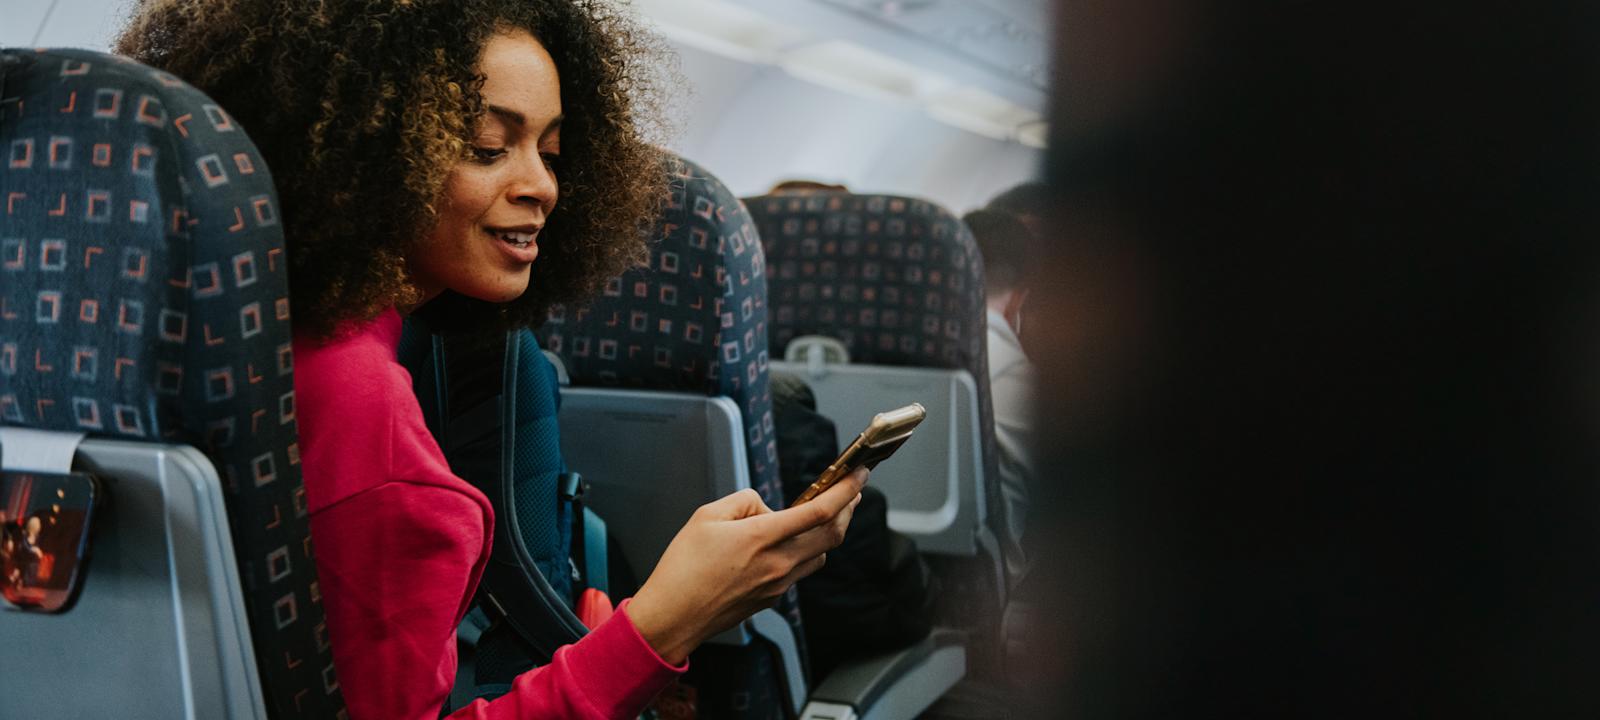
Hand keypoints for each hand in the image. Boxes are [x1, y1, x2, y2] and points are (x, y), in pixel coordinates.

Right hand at [624, 468, 867, 664]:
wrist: (673, 617)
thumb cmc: (683, 568)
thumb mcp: (707, 516)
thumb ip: (745, 502)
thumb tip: (766, 507)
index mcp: (762, 538)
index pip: (819, 511)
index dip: (845, 491)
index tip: (859, 476)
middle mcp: (778, 563)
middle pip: (832, 535)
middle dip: (847, 509)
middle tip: (851, 492)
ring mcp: (778, 585)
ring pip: (819, 555)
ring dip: (827, 533)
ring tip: (820, 515)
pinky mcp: (772, 599)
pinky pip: (799, 570)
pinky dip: (803, 552)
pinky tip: (787, 544)